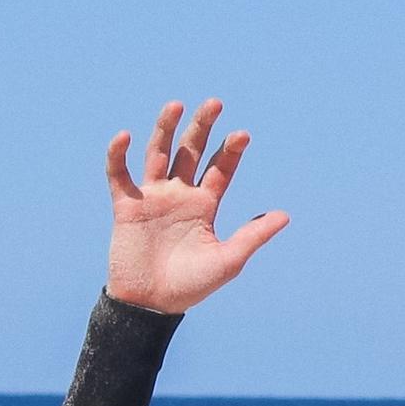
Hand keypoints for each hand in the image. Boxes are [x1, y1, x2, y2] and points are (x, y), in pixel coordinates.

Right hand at [103, 100, 288, 314]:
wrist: (153, 303)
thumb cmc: (192, 285)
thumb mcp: (229, 259)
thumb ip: (253, 235)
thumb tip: (285, 215)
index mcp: (205, 205)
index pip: (220, 170)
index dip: (230, 152)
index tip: (243, 134)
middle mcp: (180, 195)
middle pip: (191, 152)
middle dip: (202, 128)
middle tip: (214, 103)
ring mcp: (153, 197)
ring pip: (159, 155)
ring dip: (166, 130)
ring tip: (177, 105)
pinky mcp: (126, 206)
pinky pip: (119, 175)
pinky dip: (119, 155)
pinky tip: (126, 136)